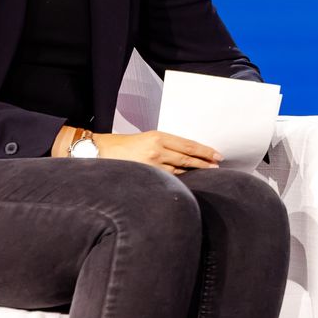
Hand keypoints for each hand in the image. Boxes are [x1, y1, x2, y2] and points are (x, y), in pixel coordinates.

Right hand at [93, 130, 222, 174]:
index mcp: (158, 137)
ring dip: (195, 172)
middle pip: (187, 158)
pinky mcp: (147, 174)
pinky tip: (190, 181)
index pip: (188, 145)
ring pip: (180, 170)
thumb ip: (166, 146)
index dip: (204, 151)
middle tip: (217, 165)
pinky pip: (168, 178)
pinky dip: (181, 179)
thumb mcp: (147, 139)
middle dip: (204, 162)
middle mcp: (157, 150)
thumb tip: (187, 155)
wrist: (99, 152)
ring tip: (208, 173)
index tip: (217, 155)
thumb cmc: (123, 145)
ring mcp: (152, 164)